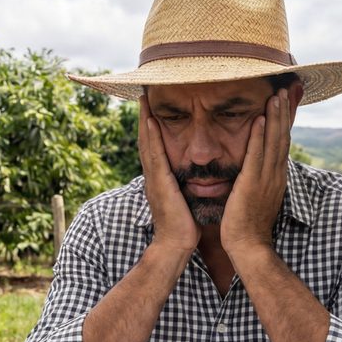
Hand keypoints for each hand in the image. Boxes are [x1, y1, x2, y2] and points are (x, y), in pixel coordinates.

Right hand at [139, 93, 198, 254]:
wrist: (176, 245)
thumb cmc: (184, 226)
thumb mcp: (186, 200)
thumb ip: (187, 186)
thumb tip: (198, 177)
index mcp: (160, 179)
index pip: (155, 148)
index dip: (152, 129)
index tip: (152, 109)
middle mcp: (153, 176)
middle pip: (146, 141)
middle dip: (144, 119)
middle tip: (142, 96)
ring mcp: (154, 178)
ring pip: (147, 143)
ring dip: (144, 121)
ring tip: (143, 100)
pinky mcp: (159, 182)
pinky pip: (154, 154)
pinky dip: (150, 136)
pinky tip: (150, 121)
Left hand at [220, 88, 289, 258]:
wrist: (248, 246)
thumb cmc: (247, 224)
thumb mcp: (256, 196)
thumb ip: (256, 179)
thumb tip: (254, 168)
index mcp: (276, 176)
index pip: (283, 142)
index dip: (286, 120)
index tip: (287, 100)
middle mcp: (276, 174)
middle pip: (283, 136)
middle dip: (285, 112)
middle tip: (288, 88)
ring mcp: (266, 179)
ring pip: (273, 142)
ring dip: (275, 117)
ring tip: (276, 95)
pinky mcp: (252, 184)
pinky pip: (256, 156)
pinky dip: (258, 136)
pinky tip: (258, 119)